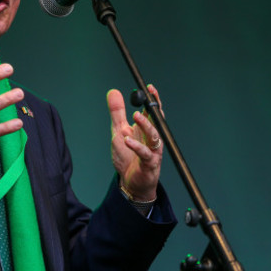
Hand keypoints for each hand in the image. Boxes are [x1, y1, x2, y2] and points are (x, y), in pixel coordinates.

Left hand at [108, 85, 163, 201]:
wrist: (131, 182)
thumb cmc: (127, 156)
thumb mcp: (118, 130)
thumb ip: (117, 112)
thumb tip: (113, 91)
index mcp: (146, 129)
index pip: (152, 111)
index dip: (153, 99)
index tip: (149, 88)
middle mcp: (153, 138)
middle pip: (157, 121)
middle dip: (152, 110)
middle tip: (142, 101)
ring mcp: (153, 150)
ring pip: (154, 136)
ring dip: (146, 125)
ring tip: (135, 116)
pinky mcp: (150, 163)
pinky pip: (145, 153)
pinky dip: (136, 146)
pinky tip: (127, 140)